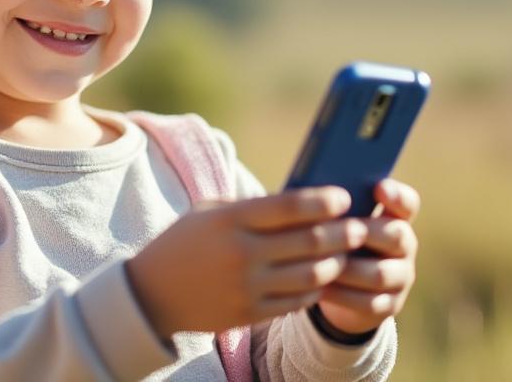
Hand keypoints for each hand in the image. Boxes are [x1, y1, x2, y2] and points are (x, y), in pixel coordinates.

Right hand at [125, 186, 369, 338]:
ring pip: (312, 274)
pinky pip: (298, 302)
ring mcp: (247, 287)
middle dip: (343, 233)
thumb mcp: (210, 212)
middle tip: (359, 227)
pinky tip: (321, 278)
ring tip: (345, 253)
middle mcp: (242, 253)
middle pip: (310, 241)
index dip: (325, 201)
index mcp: (231, 220)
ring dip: (336, 263)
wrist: (152, 294)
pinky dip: (316, 289)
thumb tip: (304, 200)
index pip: (291, 206)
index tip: (343, 198)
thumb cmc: (185, 242)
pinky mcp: (250, 314)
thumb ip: (253, 206)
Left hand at [315, 178, 418, 335]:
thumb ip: (335, 209)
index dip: (397, 195)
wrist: (343, 289)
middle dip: (367, 233)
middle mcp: (404, 247)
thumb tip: (309, 192)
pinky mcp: (389, 306)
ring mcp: (401, 278)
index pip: (408, 203)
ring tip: (321, 263)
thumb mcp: (339, 223)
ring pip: (380, 274)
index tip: (379, 187)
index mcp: (395, 219)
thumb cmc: (335, 242)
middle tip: (340, 230)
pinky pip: (369, 302)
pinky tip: (321, 288)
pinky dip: (342, 295)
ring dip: (349, 269)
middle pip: (397, 237)